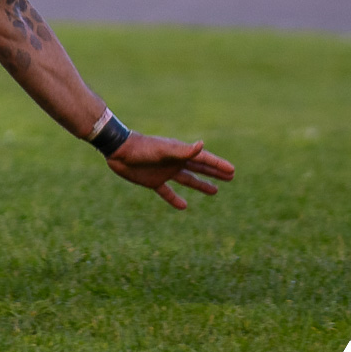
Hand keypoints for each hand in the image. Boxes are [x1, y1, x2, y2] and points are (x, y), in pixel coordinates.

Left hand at [104, 132, 234, 208]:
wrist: (117, 150)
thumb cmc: (141, 147)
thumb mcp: (163, 150)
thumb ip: (182, 150)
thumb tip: (202, 145)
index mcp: (179, 153)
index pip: (203, 159)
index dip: (218, 165)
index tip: (232, 170)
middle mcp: (174, 162)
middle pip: (199, 168)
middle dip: (214, 172)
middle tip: (230, 177)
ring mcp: (164, 172)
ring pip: (187, 179)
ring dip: (200, 184)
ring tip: (215, 191)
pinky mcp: (153, 181)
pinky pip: (167, 192)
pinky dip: (175, 199)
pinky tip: (184, 206)